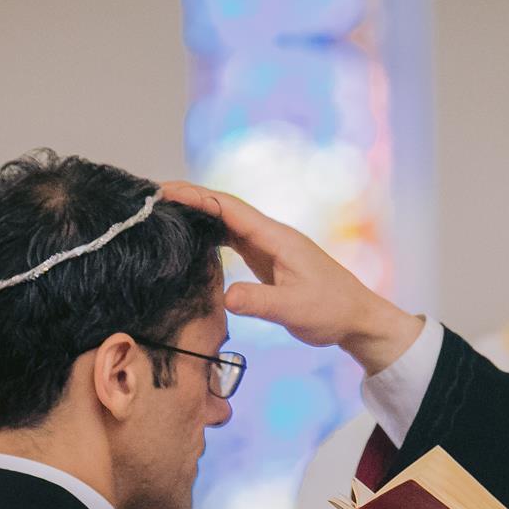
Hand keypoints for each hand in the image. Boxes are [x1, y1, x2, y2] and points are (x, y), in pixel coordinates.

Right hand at [161, 181, 422, 372]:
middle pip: (223, 208)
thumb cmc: (331, 311)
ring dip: (197, 215)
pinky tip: (192, 241)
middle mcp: (271, 236)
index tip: (165, 191)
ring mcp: (269, 247)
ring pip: (227, 223)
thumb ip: (259, 302)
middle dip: (189, 199)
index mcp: (277, 238)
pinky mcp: (268, 260)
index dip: (196, 197)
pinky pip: (233, 241)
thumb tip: (225, 297)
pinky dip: (210, 235)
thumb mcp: (294, 310)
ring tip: (164, 215)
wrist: (357, 318)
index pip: (229, 209)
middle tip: (152, 199)